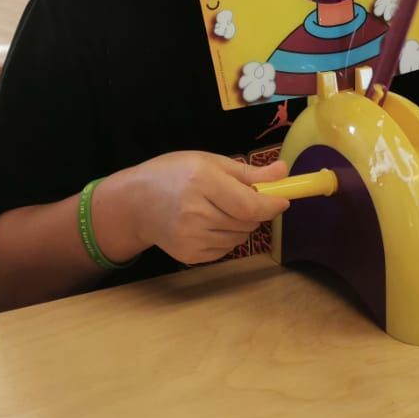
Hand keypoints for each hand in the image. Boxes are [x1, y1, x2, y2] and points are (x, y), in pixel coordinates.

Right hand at [104, 152, 290, 265]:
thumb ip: (247, 172)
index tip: (283, 200)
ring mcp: (190, 237)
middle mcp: (195, 211)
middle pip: (247, 222)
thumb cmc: (173, 174)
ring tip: (220, 209)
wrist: (135, 202)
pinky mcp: (189, 255)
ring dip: (240, 225)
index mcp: (202, 181)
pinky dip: (226, 237)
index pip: (249, 204)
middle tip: (241, 198)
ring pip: (239, 238)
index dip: (271, 205)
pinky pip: (225, 249)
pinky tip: (208, 223)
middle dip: (254, 211)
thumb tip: (283, 172)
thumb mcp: (208, 162)